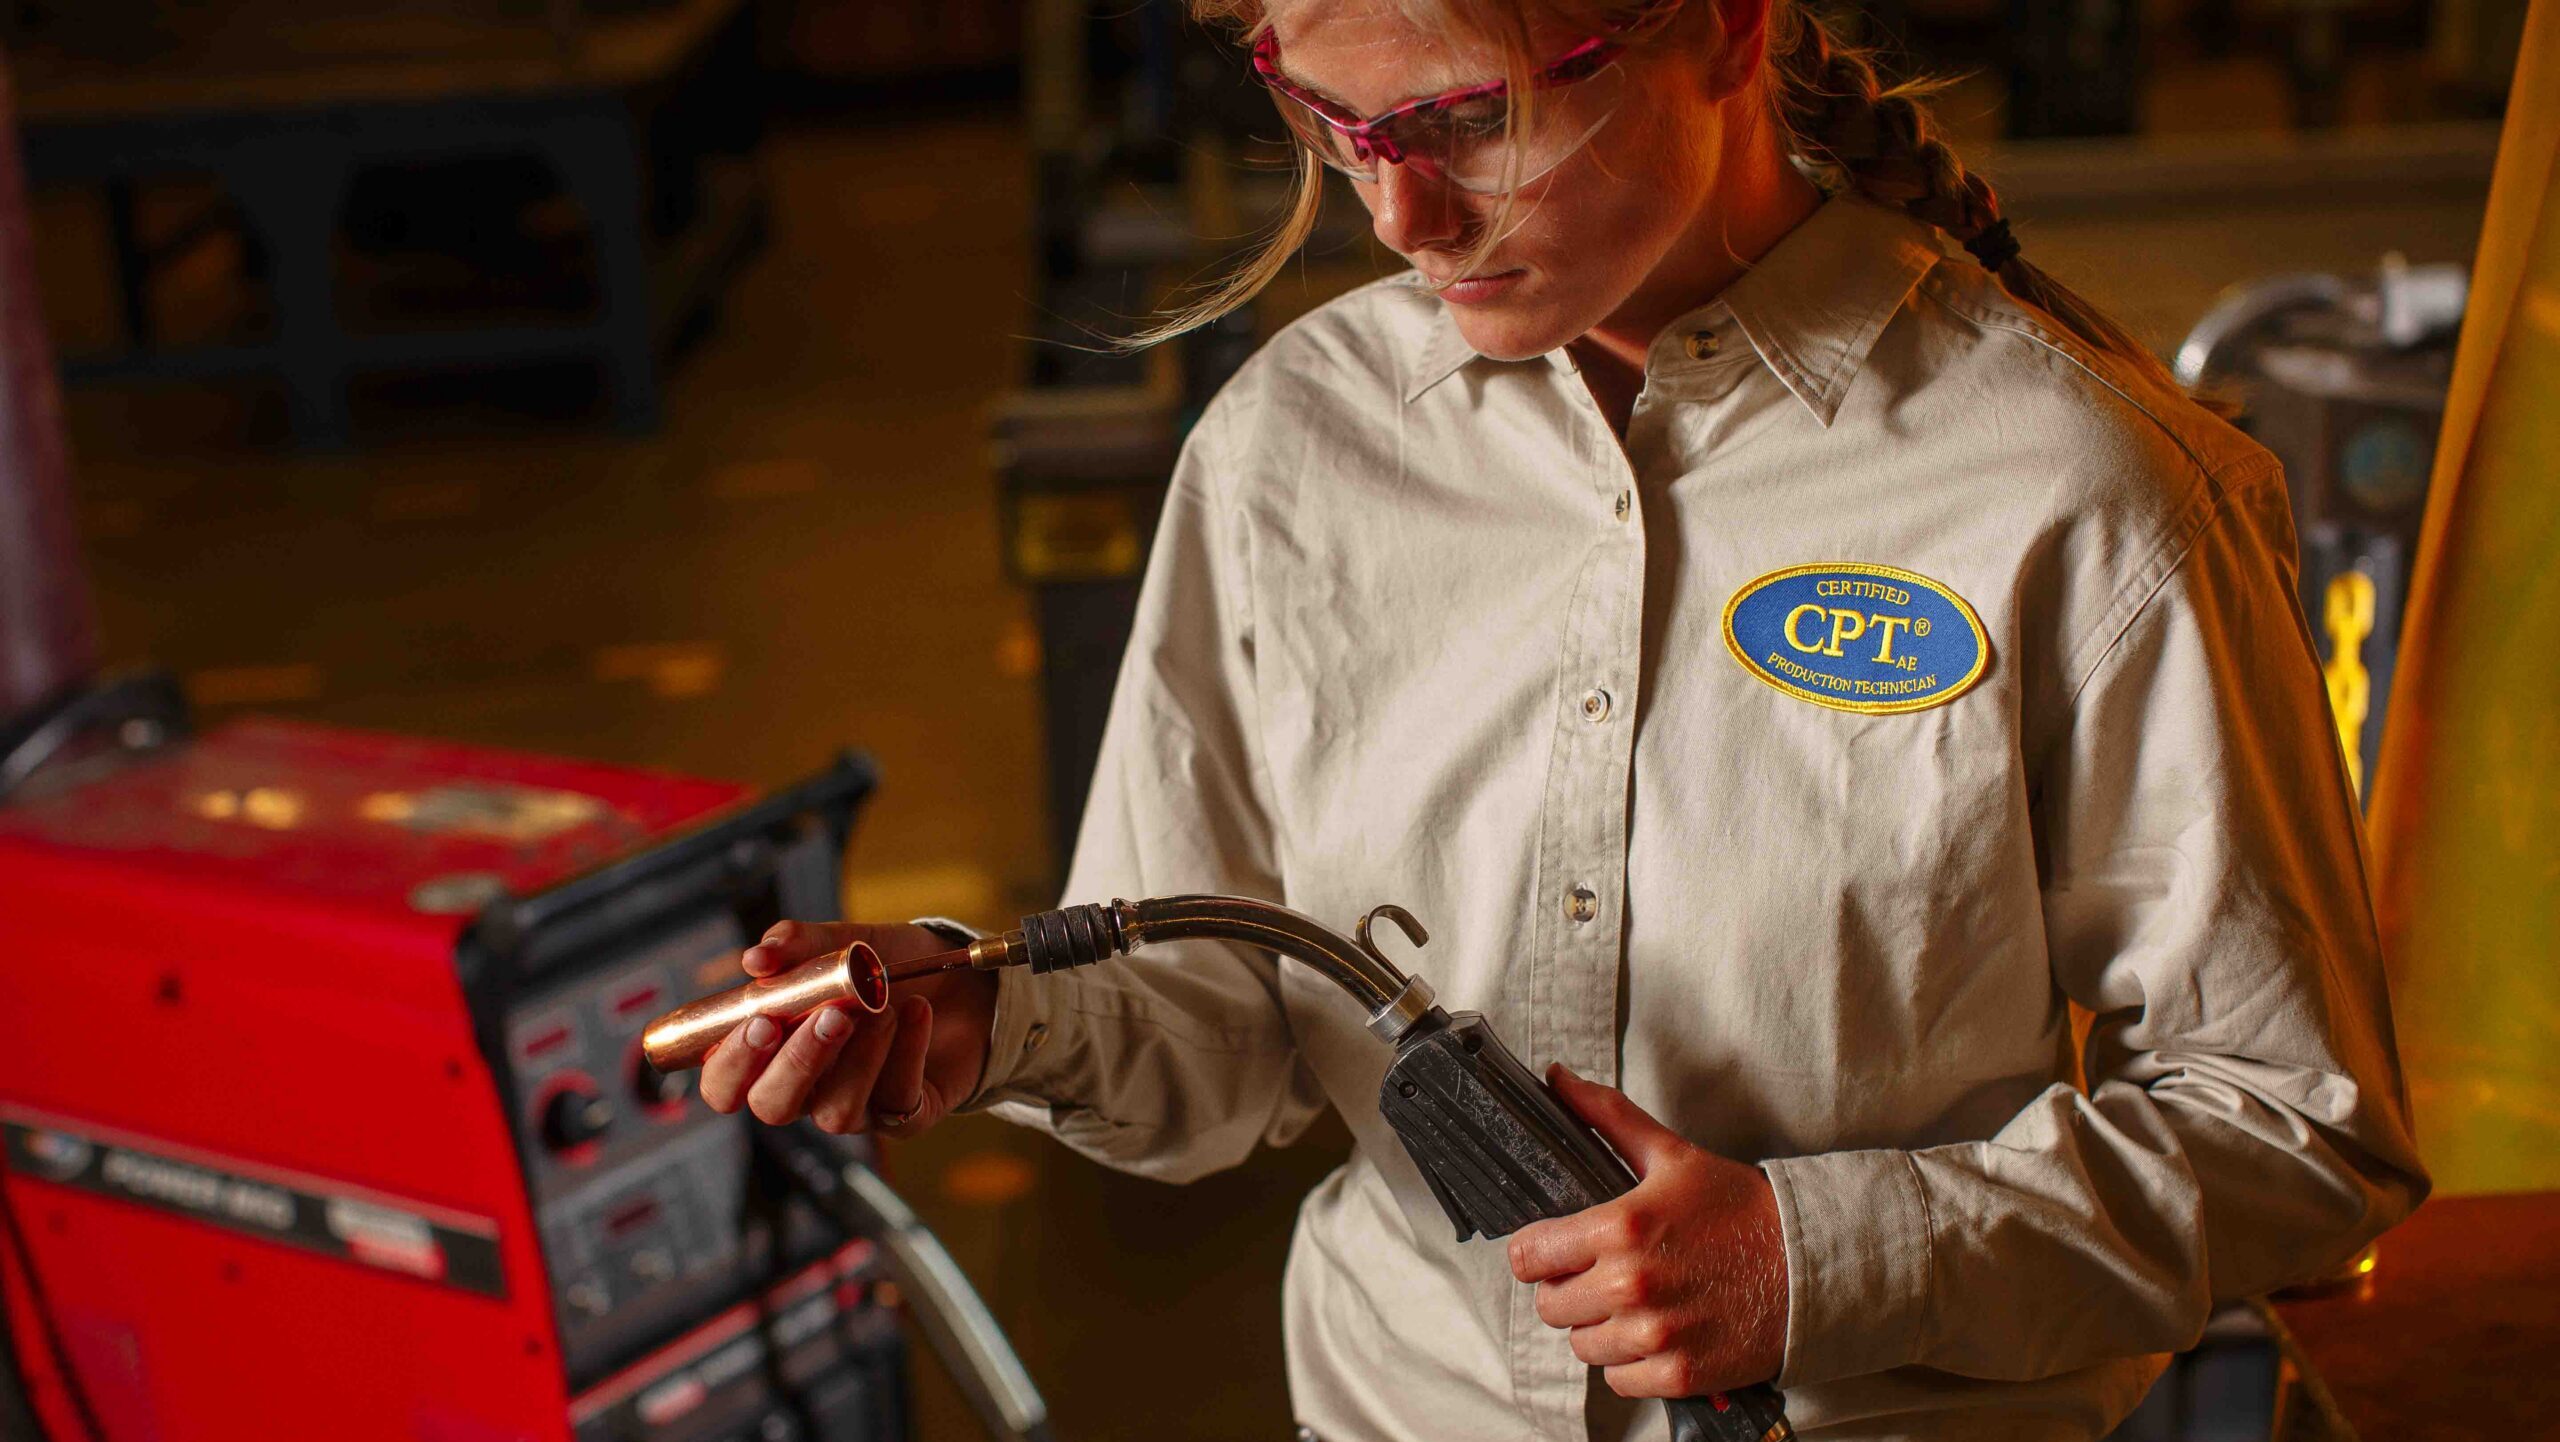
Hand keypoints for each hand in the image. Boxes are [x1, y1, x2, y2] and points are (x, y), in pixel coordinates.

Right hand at [697, 920, 996, 1138]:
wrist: (959, 980)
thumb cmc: (887, 968)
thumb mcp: (843, 943)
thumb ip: (796, 945)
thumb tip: (755, 958)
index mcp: (772, 1053)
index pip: (725, 1083)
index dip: (731, 1064)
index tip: (759, 1021)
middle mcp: (806, 1089)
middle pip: (773, 1106)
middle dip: (796, 1063)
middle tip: (828, 1017)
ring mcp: (855, 1107)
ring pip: (835, 1114)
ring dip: (857, 1059)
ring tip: (881, 1007)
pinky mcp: (904, 1114)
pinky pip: (897, 1101)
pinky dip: (906, 1052)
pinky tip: (916, 1012)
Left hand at [1507, 1064, 1789, 1399]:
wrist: (1812, 1263)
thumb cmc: (1741, 1210)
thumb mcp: (1673, 1155)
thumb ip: (1608, 1116)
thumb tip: (1557, 1077)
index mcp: (1620, 1227)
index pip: (1529, 1256)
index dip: (1536, 1252)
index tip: (1554, 1251)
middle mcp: (1630, 1284)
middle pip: (1550, 1306)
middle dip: (1569, 1289)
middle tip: (1602, 1276)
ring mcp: (1655, 1334)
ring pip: (1582, 1345)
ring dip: (1600, 1328)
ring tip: (1635, 1304)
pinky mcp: (1679, 1373)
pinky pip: (1619, 1380)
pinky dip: (1632, 1363)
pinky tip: (1658, 1334)